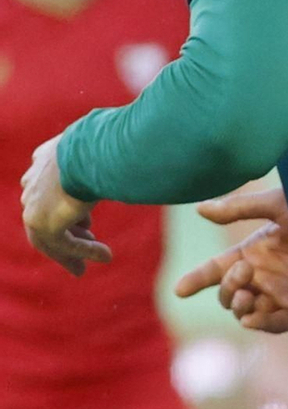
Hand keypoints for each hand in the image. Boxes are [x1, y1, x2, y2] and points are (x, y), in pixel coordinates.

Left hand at [22, 139, 111, 275]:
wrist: (91, 150)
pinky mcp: (43, 223)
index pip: (47, 193)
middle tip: (86, 248)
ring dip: (74, 252)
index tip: (87, 225)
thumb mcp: (101, 149)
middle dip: (67, 235)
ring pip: (52, 237)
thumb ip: (102, 159)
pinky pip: (65, 243)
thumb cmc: (104, 144)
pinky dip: (85, 251)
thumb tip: (134, 152)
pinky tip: (106, 256)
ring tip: (92, 265)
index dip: (67, 210)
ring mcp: (34, 205)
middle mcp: (33, 183)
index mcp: (43, 161)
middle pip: (45, 219)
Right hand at [175, 185, 287, 333]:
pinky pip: (274, 324)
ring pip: (245, 312)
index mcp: (255, 252)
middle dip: (227, 287)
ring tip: (248, 294)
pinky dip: (260, 324)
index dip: (197, 279)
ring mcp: (282, 294)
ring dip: (239, 306)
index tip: (179, 289)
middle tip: (244, 272)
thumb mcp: (278, 205)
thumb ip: (239, 208)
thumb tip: (199, 209)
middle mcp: (264, 276)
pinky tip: (252, 318)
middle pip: (228, 294)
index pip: (216, 270)